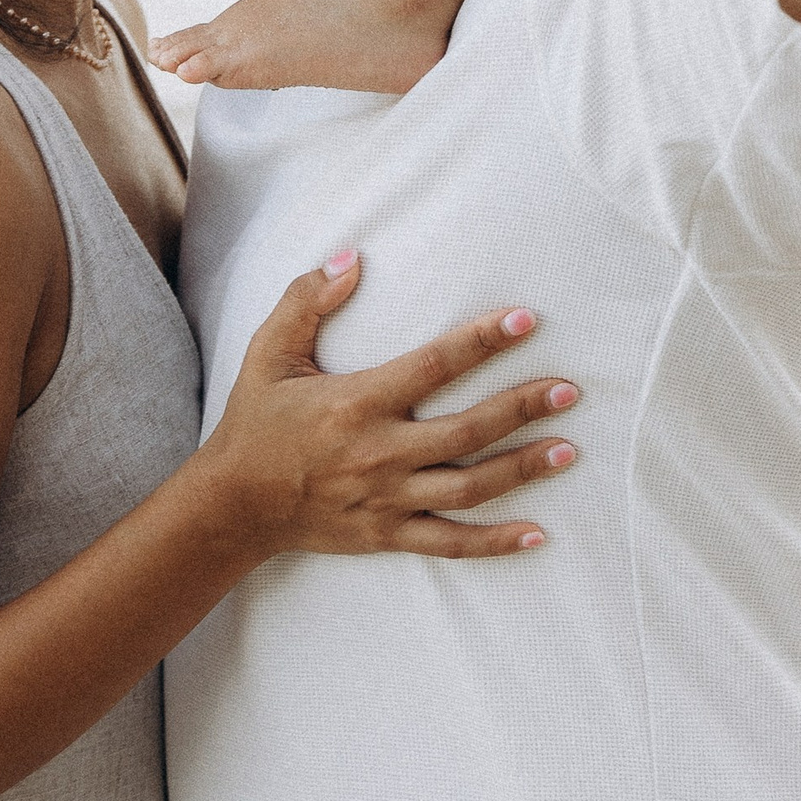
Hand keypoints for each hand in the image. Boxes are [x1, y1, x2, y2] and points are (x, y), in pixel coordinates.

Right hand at [198, 260, 577, 557]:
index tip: (524, 321)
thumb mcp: (268, 353)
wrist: (233, 505)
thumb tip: (351, 258)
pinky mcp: (387, 534)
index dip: (481, 342)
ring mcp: (387, 499)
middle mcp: (379, 453)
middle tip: (568, 391)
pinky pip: (450, 542)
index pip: (433, 366)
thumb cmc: (256, 423)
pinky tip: (536, 534)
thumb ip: (307, 301)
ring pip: (469, 487)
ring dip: (522, 469)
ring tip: (568, 449)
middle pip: (467, 430)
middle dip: (521, 408)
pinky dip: (494, 543)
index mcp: (356, 403)